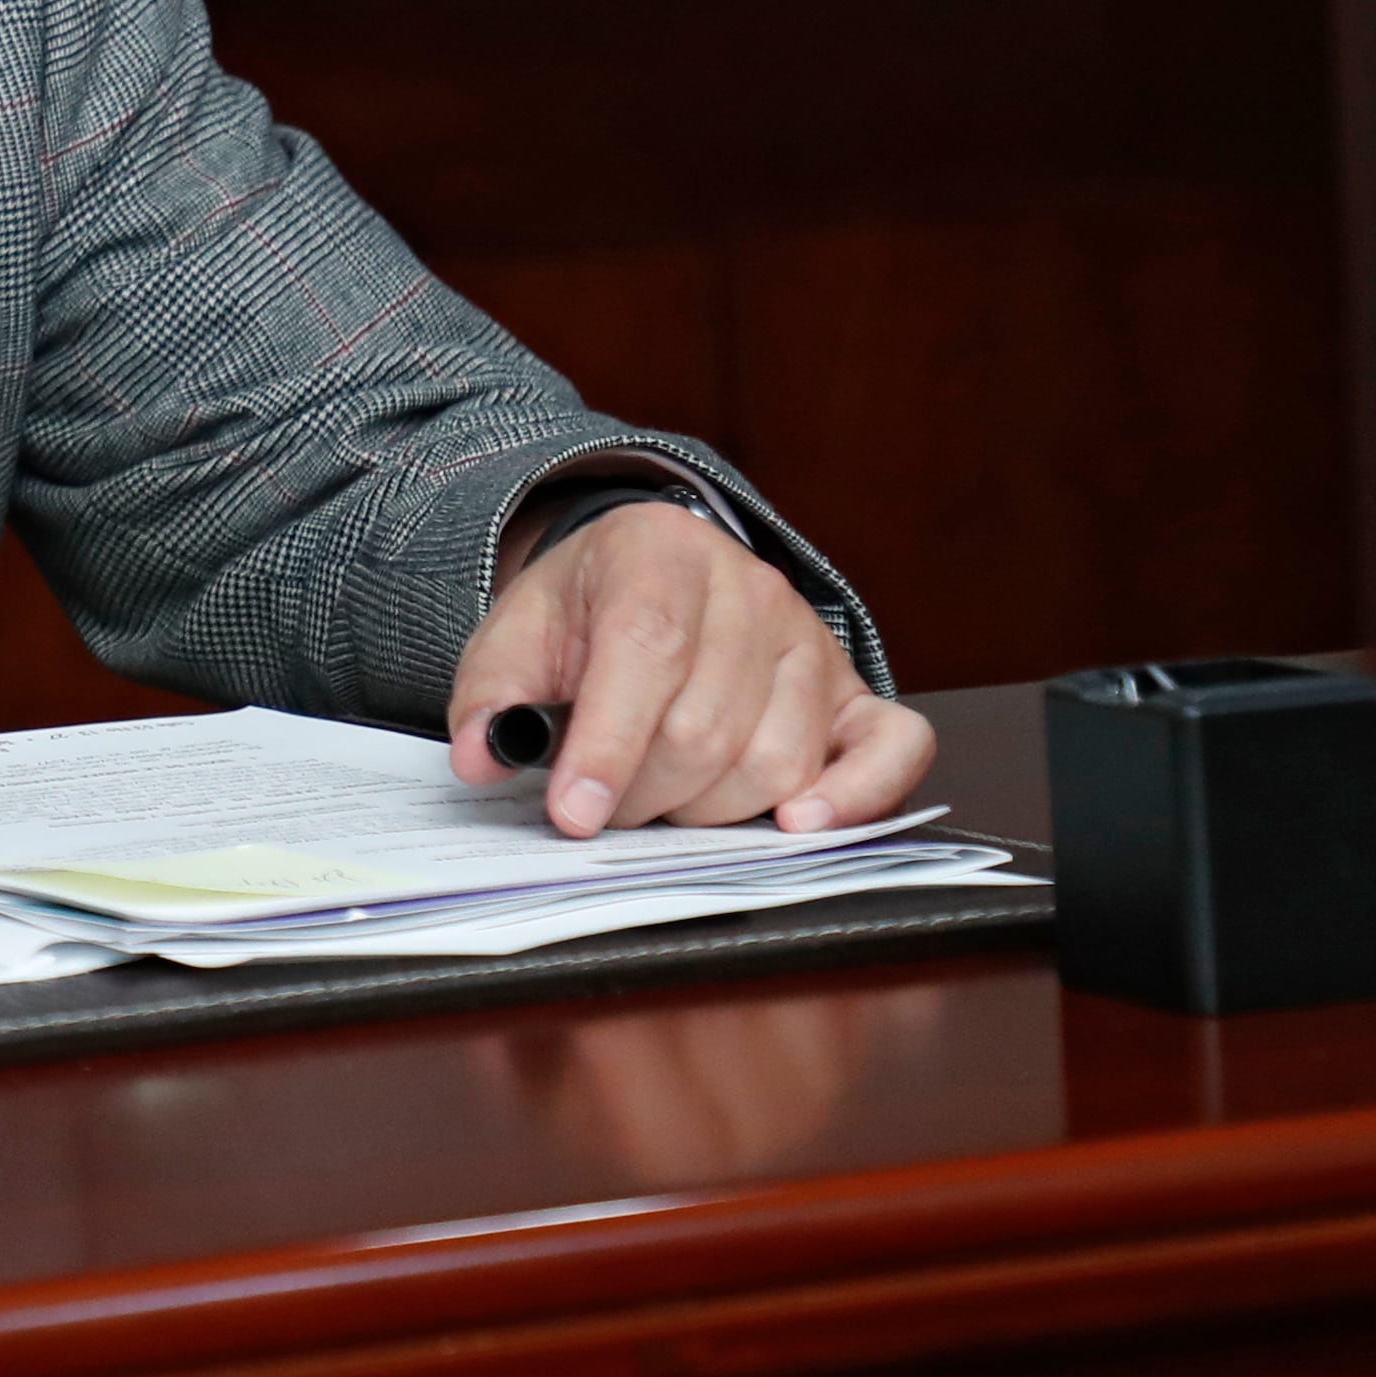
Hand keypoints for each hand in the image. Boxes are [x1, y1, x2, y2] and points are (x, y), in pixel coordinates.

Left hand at [446, 500, 932, 834]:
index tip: (572, 814)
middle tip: (604, 809)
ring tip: (664, 798)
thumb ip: (491, 694)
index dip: (608, 744)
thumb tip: (483, 757)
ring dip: (710, 810)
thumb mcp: (517, 635)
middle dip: (643, 794)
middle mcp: (751, 587)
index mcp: (659, 551)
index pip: (645, 651)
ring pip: (775, 760)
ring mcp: (812, 639)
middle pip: (706, 726)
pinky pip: (893, 748)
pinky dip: (854, 798)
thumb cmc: (585, 616)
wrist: (648, 580)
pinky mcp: (857, 690)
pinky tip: (799, 825)